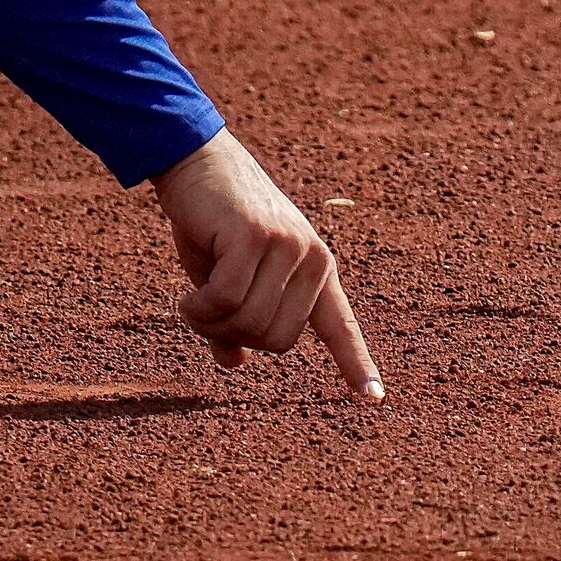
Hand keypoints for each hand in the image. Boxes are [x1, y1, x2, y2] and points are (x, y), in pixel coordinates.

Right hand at [150, 129, 384, 399]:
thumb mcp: (225, 276)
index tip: (374, 399)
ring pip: (249, 323)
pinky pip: (224, 301)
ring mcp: (289, 246)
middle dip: (233, 336)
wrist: (196, 161)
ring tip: (193, 300)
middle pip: (276, 342)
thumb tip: (233, 363)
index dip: (354, 363)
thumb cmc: (213, 225)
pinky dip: (197, 309)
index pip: (341, 326)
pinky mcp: (256, 237)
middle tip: (206, 310)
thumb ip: (236, 317)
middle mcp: (313, 259)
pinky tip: (186, 296)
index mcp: (318, 270)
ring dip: (209, 323)